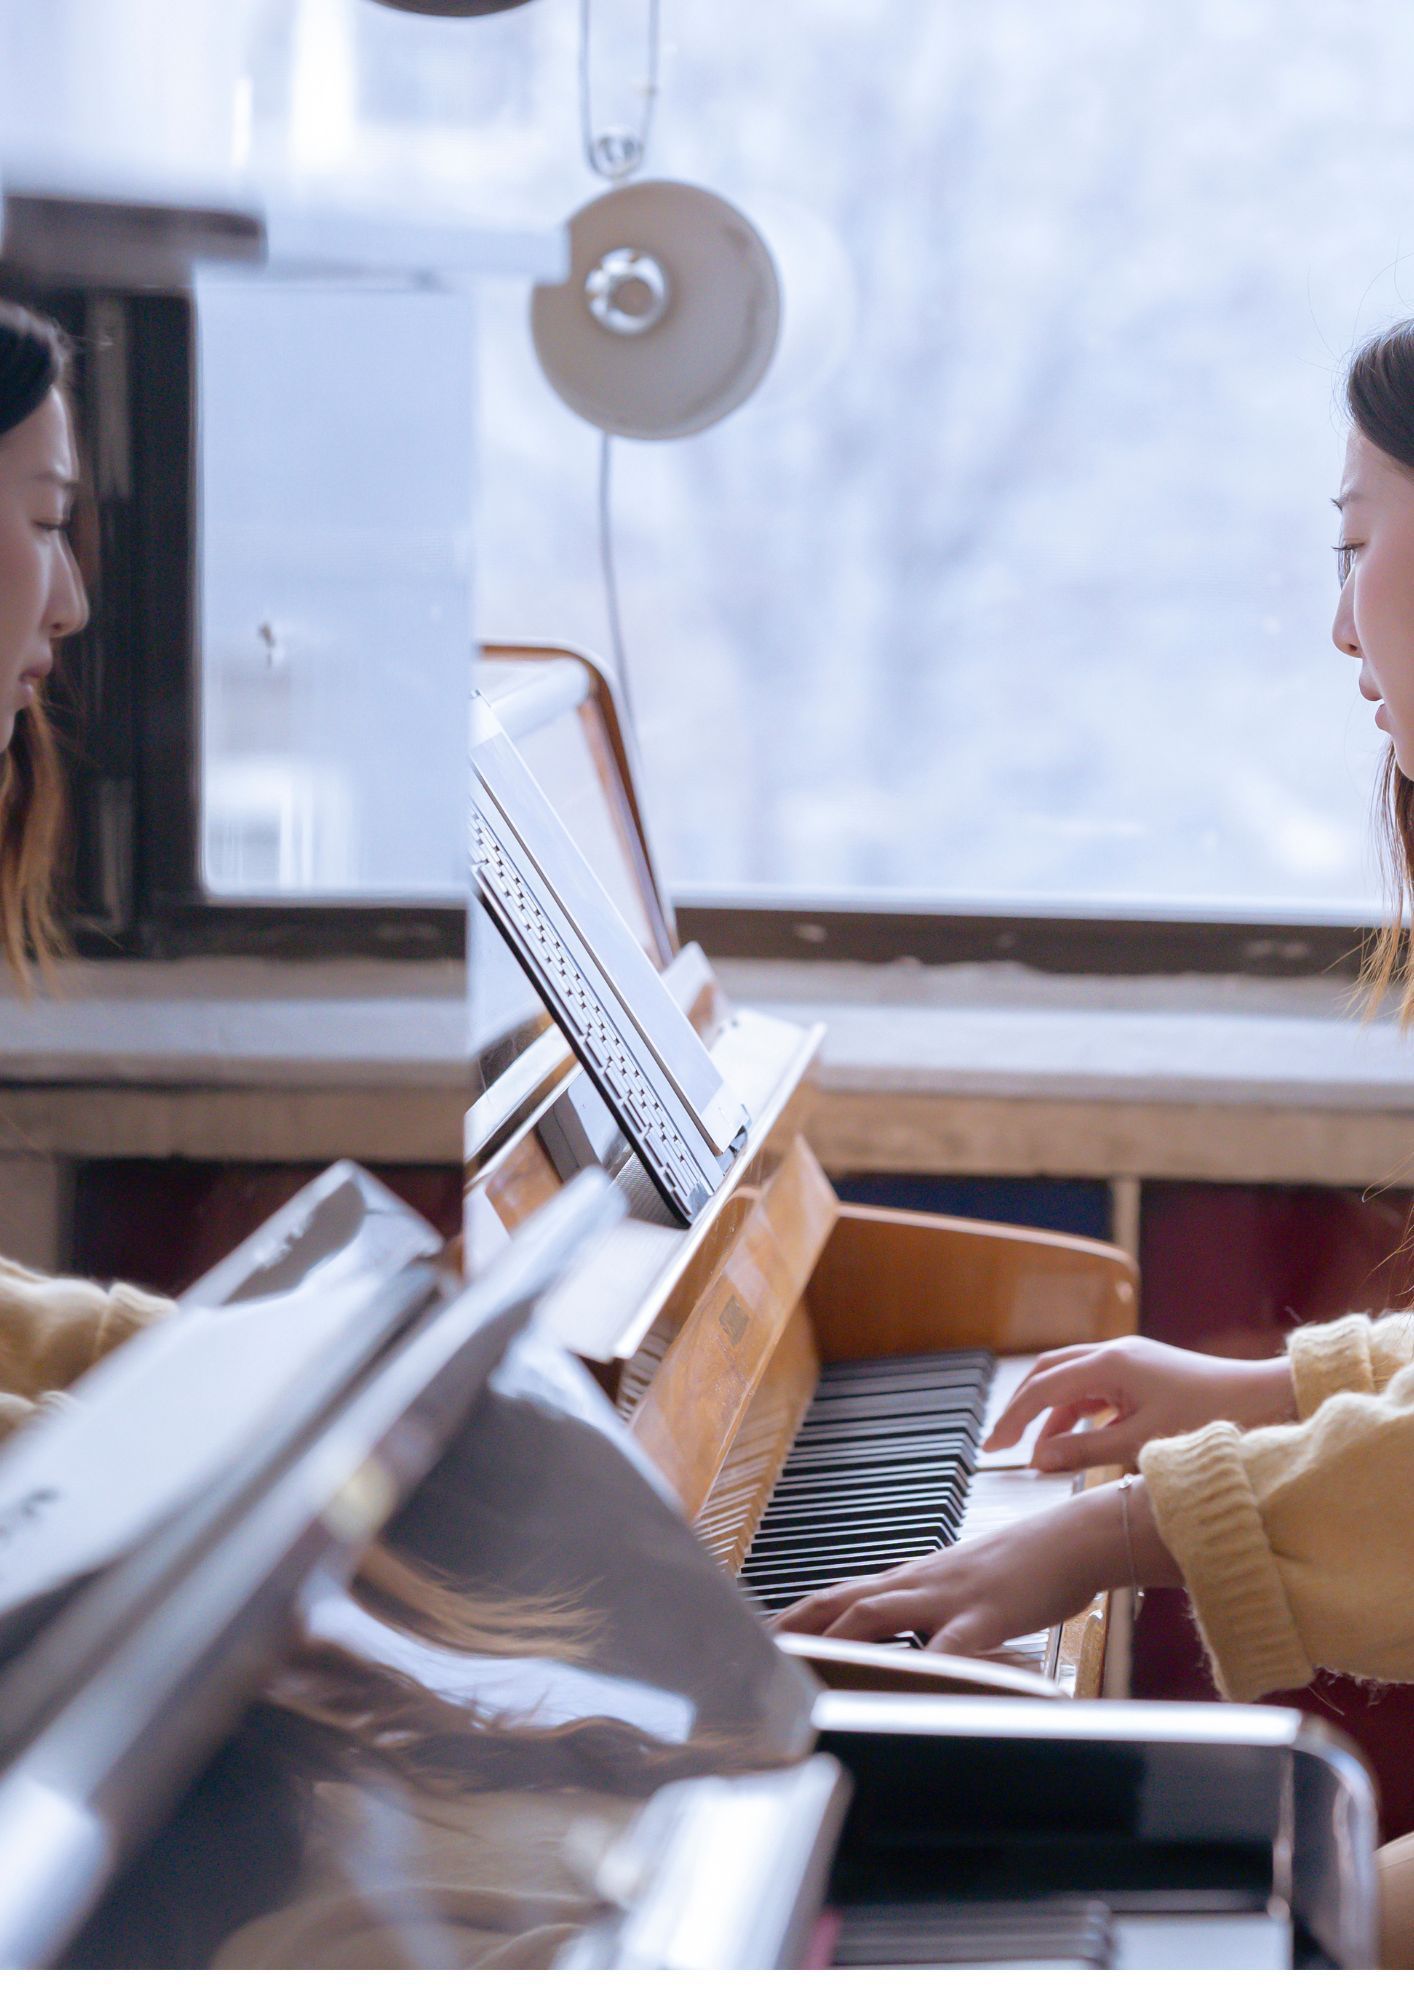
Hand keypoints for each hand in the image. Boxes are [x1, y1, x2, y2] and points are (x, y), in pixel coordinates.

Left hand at [771, 1480, 1180, 1654]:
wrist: (1077, 1537)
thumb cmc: (1029, 1565)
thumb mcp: (970, 1587)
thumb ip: (936, 1610)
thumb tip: (913, 1635)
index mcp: (916, 1579)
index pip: (844, 1593)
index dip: (802, 1614)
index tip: (768, 1635)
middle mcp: (921, 1582)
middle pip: (846, 1601)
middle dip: (801, 1629)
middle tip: (763, 1654)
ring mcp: (950, 1596)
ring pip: (880, 1613)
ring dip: (838, 1639)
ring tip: (805, 1666)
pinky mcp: (987, 1614)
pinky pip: (951, 1644)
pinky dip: (925, 1665)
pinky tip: (905, 1686)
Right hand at [984, 1335, 1296, 1473]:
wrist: (1262, 1399)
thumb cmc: (1210, 1417)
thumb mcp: (1140, 1443)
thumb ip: (1084, 1450)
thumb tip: (1039, 1458)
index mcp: (1110, 1363)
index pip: (1043, 1388)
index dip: (1013, 1418)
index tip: (993, 1447)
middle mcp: (1114, 1352)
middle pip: (1049, 1372)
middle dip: (1022, 1406)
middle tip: (1003, 1441)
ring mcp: (1129, 1358)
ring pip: (1071, 1378)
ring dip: (1051, 1411)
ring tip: (1041, 1449)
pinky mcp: (1143, 1371)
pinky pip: (1095, 1386)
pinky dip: (1078, 1410)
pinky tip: (1076, 1437)